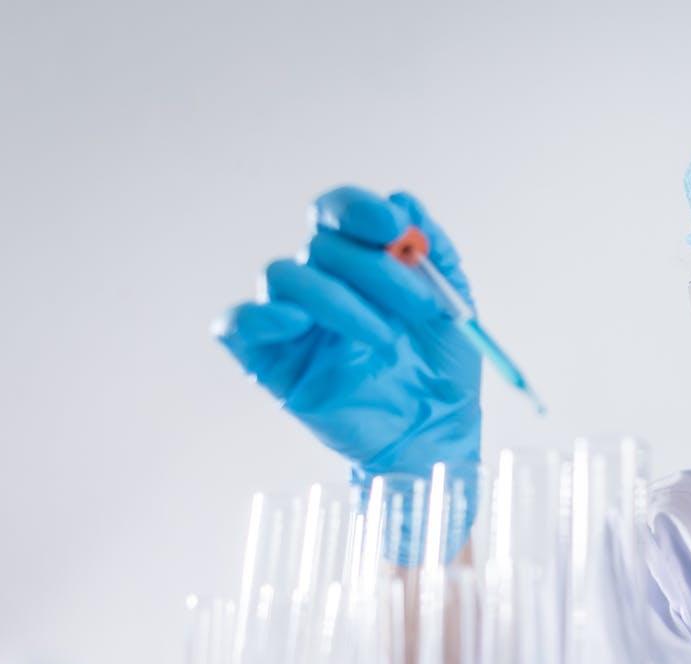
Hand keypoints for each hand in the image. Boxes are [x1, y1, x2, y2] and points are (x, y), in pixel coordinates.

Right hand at [215, 186, 482, 530]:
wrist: (436, 434)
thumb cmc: (440, 371)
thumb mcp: (452, 306)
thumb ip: (434, 253)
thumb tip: (403, 202)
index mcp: (358, 263)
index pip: (336, 213)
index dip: (358, 210)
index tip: (394, 228)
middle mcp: (320, 284)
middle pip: (320, 244)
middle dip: (373, 268)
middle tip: (418, 306)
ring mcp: (293, 323)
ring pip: (283, 275)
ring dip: (336, 299)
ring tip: (383, 338)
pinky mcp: (270, 363)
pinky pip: (237, 325)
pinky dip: (261, 316)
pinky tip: (299, 324)